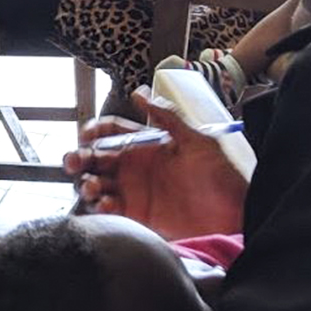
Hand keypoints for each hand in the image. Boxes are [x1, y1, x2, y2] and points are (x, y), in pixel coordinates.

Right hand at [63, 88, 248, 239]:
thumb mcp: (197, 141)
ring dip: (88, 183)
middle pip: (97, 158)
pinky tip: (106, 204)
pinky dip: (101, 207)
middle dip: (81, 158)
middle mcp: (136, 167)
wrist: (235, 217)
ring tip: (93, 187)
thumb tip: (140, 93)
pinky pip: (109, 209)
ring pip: (97, 183)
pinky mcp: (136, 216)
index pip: (112, 132)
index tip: (86, 134)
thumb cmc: (222, 177)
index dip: (95, 131)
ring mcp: (134, 192)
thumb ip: (167, 118)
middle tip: (75, 161)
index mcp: (148, 146)